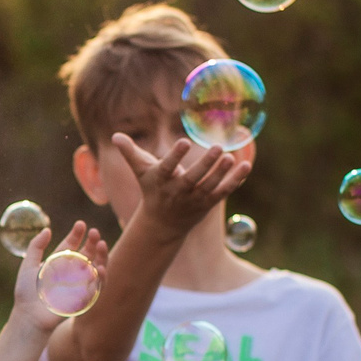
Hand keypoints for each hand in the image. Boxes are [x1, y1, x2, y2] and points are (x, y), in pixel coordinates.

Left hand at [13, 221, 103, 331]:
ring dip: (102, 256)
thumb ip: (35, 247)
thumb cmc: (26, 293)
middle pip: (86, 254)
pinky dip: (102, 277)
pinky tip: (101, 268)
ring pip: (96, 268)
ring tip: (102, 244)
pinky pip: (97, 287)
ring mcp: (79, 285)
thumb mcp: (28, 266)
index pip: (71, 246)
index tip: (81, 224)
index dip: (77, 235)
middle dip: (92, 243)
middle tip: (95, 232)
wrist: (29, 316)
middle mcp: (71, 272)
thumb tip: (47, 230)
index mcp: (58, 263)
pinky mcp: (84, 298)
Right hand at [115, 132, 247, 238]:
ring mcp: (194, 199)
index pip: (167, 167)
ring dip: (221, 172)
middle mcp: (178, 191)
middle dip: (206, 164)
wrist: (162, 225)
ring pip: (210, 186)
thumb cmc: (152, 190)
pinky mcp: (208, 203)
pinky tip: (245, 165)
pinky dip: (235, 180)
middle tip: (218, 148)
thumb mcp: (140, 172)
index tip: (184, 142)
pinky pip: (223, 191)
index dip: (175, 156)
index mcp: (161, 181)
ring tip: (230, 156)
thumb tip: (115, 135)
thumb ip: (130, 152)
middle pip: (193, 178)